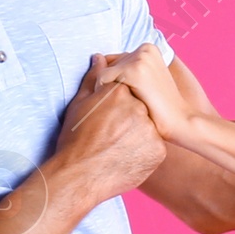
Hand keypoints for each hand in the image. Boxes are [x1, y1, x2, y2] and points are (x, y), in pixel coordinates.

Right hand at [51, 62, 165, 201]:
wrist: (80, 176)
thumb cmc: (75, 140)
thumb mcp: (80, 104)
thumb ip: (94, 78)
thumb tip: (100, 57)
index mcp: (120, 91)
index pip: (129, 88)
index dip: (119, 104)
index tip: (110, 117)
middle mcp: (139, 107)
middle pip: (141, 106)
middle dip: (131, 117)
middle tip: (114, 134)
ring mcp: (151, 129)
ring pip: (150, 126)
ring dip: (139, 134)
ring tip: (119, 146)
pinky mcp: (159, 150)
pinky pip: (155, 145)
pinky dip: (145, 150)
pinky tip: (127, 156)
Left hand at [92, 43, 192, 142]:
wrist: (180, 121)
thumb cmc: (160, 107)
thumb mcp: (144, 82)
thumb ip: (125, 69)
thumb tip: (95, 56)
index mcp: (148, 48)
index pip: (113, 61)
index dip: (116, 83)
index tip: (132, 96)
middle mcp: (144, 49)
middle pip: (107, 66)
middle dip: (111, 86)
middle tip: (131, 102)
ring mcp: (139, 58)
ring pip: (103, 73)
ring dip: (108, 92)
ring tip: (130, 104)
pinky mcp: (133, 70)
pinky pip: (102, 80)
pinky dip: (106, 95)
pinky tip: (124, 106)